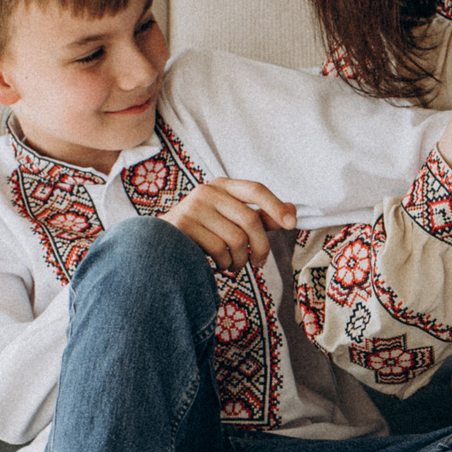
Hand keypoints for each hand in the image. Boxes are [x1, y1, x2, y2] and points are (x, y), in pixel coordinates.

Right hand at [167, 179, 297, 271]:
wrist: (159, 244)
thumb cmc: (203, 233)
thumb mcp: (231, 221)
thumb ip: (260, 216)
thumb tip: (292, 211)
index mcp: (222, 186)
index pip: (256, 189)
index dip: (276, 206)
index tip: (291, 223)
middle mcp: (207, 191)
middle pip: (250, 219)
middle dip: (261, 247)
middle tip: (259, 263)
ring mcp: (193, 207)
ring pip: (236, 239)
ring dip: (240, 260)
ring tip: (233, 265)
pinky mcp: (183, 226)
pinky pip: (219, 250)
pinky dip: (224, 263)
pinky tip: (218, 265)